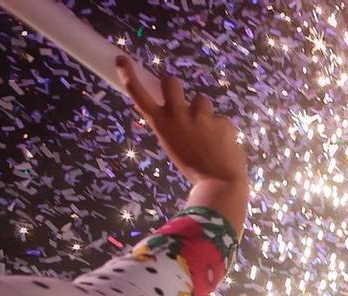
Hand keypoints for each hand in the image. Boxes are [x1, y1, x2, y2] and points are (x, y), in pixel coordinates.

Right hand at [118, 61, 248, 233]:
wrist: (220, 184)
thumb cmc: (193, 168)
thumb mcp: (174, 145)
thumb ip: (173, 125)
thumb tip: (180, 109)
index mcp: (161, 124)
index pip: (140, 94)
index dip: (129, 75)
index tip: (122, 60)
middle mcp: (178, 115)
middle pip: (172, 82)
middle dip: (175, 87)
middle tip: (182, 101)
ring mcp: (201, 116)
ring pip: (202, 99)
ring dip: (204, 111)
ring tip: (209, 133)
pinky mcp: (223, 121)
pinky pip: (221, 119)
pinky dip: (223, 129)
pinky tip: (224, 145)